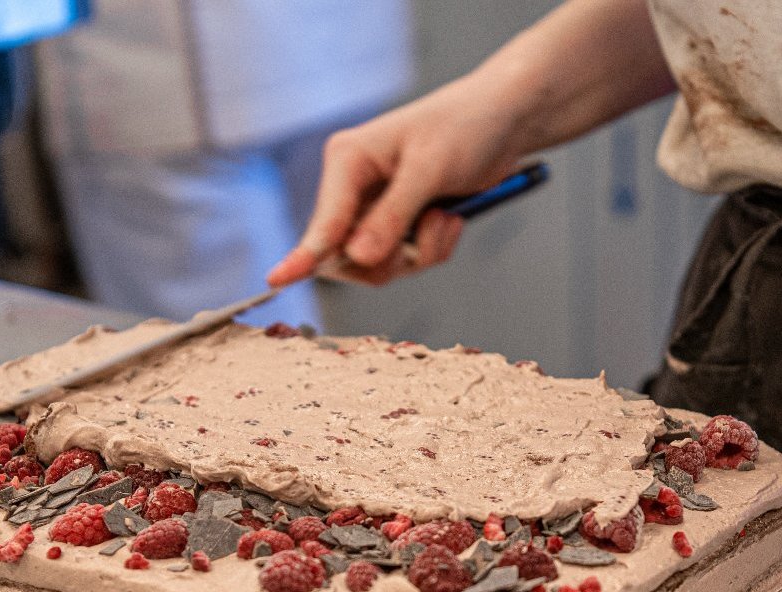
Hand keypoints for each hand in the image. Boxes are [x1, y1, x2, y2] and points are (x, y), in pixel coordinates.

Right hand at [265, 81, 524, 286]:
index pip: (323, 221)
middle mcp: (352, 186)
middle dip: (390, 257)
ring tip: (445, 217)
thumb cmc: (465, 128)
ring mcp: (374, 208)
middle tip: (430, 225)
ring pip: (376, 265)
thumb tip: (357, 256)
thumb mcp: (429, 170)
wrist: (504, 122)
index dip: (303, 254)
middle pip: (345, 255)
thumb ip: (392, 215)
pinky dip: (430, 250)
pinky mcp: (396, 223)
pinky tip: (449, 218)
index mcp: (347, 160)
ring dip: (418, 254)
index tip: (277, 280)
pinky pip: (402, 262)